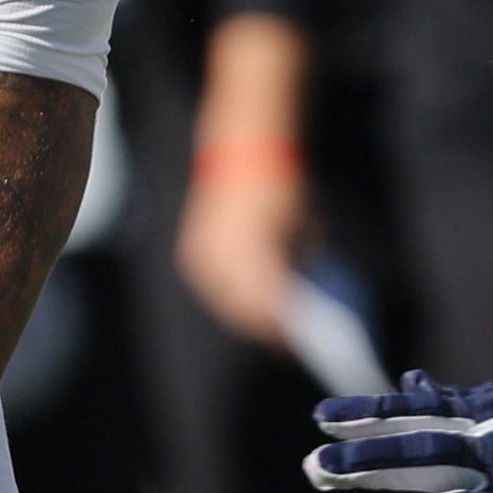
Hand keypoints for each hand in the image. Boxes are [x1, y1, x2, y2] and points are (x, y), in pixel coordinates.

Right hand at [179, 154, 306, 345]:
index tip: (300, 340)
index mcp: (252, 252)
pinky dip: (230, 298)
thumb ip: (297, 269)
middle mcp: (220, 257)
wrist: (243, 150)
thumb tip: (300, 304)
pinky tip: (248, 304)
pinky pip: (211, 287)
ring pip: (224, 303)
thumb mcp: (301, 231)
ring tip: (269, 327)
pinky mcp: (190, 253)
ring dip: (246, 317)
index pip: (268, 306)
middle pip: (242, 312)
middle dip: (265, 328)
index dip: (283, 328)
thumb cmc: (282, 188)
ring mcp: (201, 256)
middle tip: (287, 342)